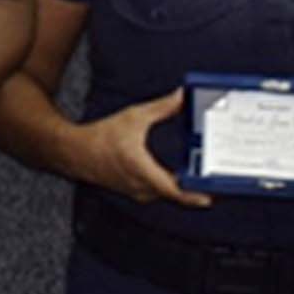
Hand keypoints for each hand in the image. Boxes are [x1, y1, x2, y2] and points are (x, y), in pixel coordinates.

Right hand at [77, 87, 205, 206]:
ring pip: (169, 195)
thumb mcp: (134, 117)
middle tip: (219, 181)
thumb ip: (161, 108)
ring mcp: (138, 192)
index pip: (177, 191)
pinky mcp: (135, 191)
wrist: (73, 151)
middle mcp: (142, 187)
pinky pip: (159, 192)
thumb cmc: (99, 137)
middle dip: (198, 188)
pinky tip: (178, 176)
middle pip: (178, 195)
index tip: (217, 193)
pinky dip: (171, 186)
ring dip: (184, 188)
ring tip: (202, 177)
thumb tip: (182, 97)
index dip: (199, 194)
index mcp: (143, 171)